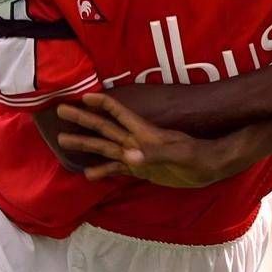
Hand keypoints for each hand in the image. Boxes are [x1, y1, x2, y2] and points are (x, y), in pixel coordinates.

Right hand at [56, 94, 233, 186]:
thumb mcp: (179, 155)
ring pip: (106, 147)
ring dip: (86, 144)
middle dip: (83, 120)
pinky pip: (117, 168)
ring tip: (64, 141)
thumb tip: (127, 155)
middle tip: (60, 112)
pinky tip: (88, 174)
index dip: (102, 104)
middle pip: (105, 128)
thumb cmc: (198, 157)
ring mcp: (139, 155)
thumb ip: (154, 154)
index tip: (81, 97)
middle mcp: (137, 141)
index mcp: (145, 133)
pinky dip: (103, 170)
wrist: (211, 168)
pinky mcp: (143, 170)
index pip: (119, 113)